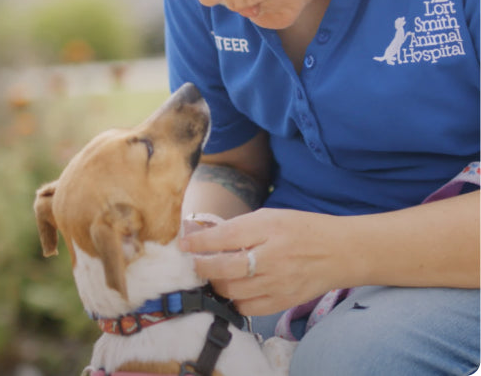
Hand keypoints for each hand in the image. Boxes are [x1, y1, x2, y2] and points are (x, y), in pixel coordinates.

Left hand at [179, 207, 340, 315]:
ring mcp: (278, 281)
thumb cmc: (303, 229)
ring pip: (232, 291)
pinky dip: (235, 300)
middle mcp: (272, 255)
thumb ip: (242, 226)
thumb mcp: (272, 216)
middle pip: (223, 268)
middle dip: (201, 266)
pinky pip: (247, 308)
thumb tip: (208, 236)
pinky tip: (234, 290)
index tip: (184, 243)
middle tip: (194, 263)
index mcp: (268, 227)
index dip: (199, 241)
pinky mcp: (283, 301)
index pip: (224, 236)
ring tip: (214, 276)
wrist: (340, 251)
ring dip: (216, 284)